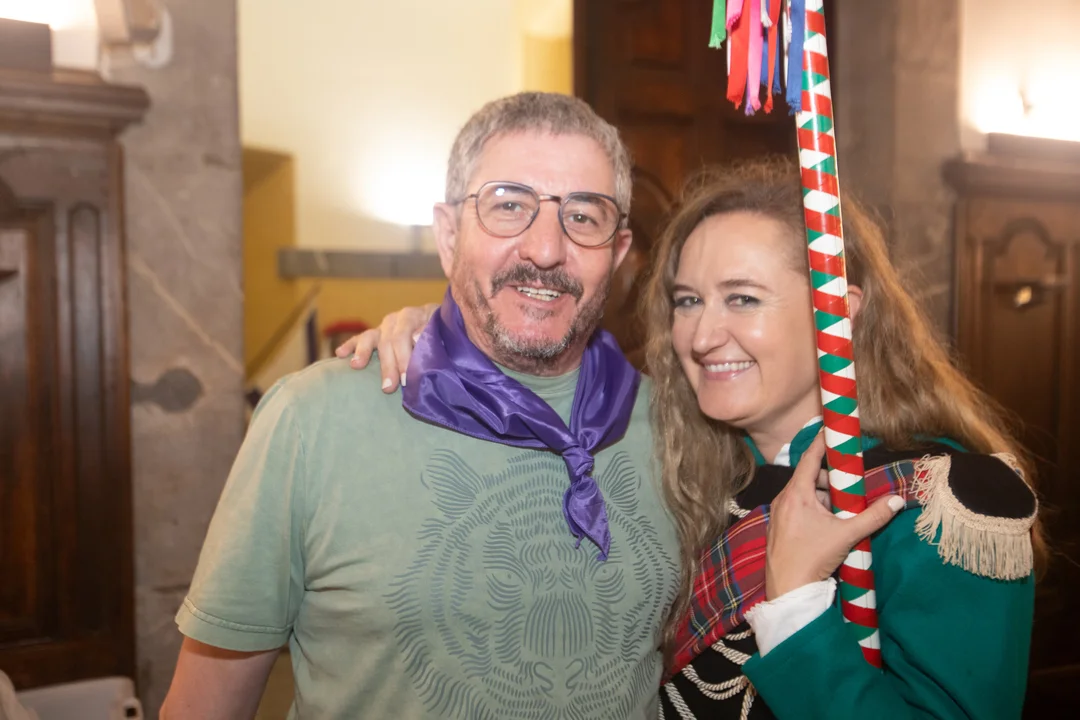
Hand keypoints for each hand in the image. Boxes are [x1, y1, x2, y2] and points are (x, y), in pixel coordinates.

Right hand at [334, 303, 437, 392]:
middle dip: (388, 365)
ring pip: (371, 337)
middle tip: (388, 387)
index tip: (406, 379)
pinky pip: (361, 338)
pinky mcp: (377, 333)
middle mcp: (398, 318)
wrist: (445, 326)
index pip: (404, 336)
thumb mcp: (445, 332)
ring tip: (357, 366)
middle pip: (388, 341)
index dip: (404, 358)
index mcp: (416, 315)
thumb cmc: (446, 334)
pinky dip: (350, 345)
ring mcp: (386, 325)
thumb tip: (417, 337)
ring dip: (364, 353)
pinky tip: (340, 354)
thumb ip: (432, 334)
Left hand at [765, 433, 904, 599]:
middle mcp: (783, 500)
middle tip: (850, 480)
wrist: (788, 590)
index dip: (822, 443)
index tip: (832, 429)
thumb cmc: (812, 559)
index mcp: (796, 494)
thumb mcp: (846, 535)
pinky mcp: (780, 528)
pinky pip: (798, 508)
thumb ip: (873, 517)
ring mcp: (779, 514)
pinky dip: (815, 508)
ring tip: (844, 506)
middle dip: (830, 477)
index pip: (809, 458)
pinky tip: (830, 522)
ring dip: (824, 496)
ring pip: (804, 495)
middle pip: (808, 477)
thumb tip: (896, 501)